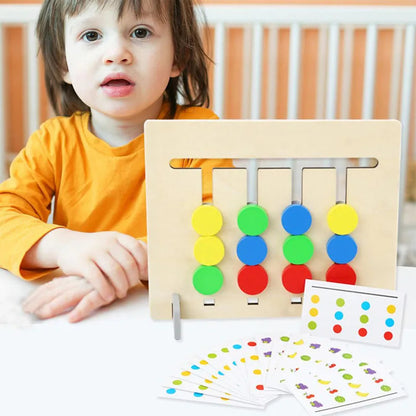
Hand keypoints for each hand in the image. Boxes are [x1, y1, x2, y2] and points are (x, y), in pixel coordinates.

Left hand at [22, 275, 123, 321]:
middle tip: (29, 313)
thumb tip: (55, 284)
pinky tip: (72, 318)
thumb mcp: (89, 277)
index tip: (27, 306)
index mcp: (76, 277)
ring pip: (71, 295)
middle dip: (41, 302)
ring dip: (56, 305)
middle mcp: (81, 280)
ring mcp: (92, 284)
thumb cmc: (111, 273)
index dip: (39, 296)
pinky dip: (81, 310)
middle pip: (57, 290)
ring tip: (43, 315)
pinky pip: (91, 300)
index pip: (53, 286)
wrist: (133, 263)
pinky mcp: (105, 290)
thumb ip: (73, 282)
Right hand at [26, 229, 147, 302]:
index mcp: (118, 237)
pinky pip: (97, 278)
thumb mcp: (113, 244)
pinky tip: (107, 297)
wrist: (67, 245)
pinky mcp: (81, 262)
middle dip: (132, 279)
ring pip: (115, 271)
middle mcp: (107, 242)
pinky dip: (105, 290)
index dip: (144, 263)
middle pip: (128, 263)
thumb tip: (151, 266)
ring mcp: (94, 251)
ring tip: (120, 293)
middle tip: (130, 287)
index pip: (138, 248)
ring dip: (121, 286)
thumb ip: (130, 251)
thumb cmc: (96, 249)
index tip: (143, 276)